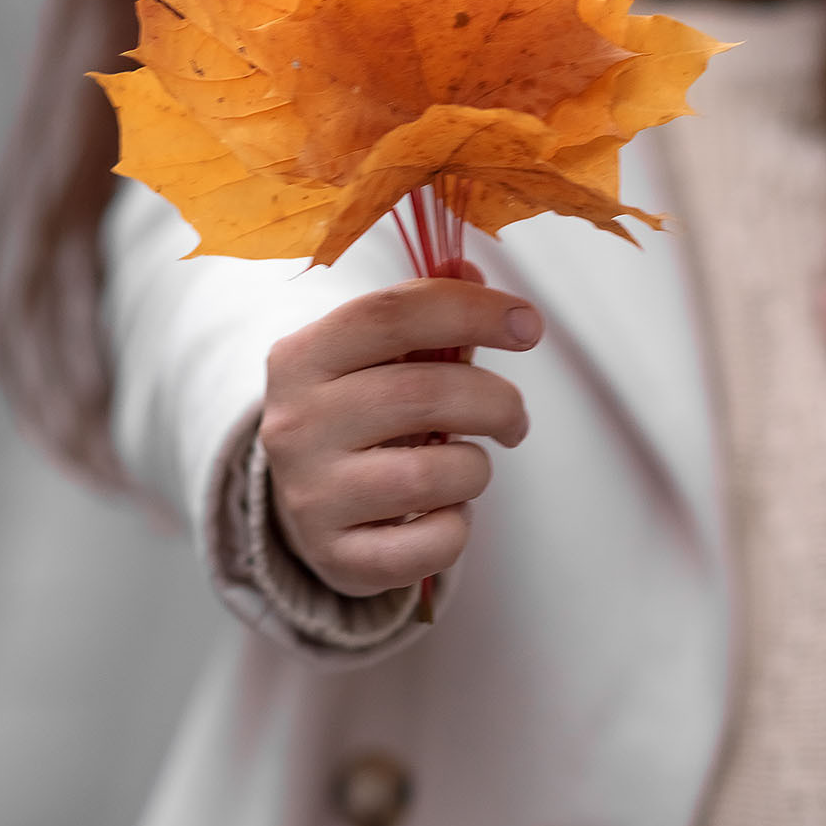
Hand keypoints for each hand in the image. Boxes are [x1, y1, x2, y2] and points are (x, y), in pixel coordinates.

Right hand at [259, 272, 541, 597]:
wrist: (306, 507)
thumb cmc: (361, 414)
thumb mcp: (377, 356)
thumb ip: (424, 312)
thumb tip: (470, 268)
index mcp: (303, 356)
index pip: (394, 313)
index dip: (473, 310)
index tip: (529, 324)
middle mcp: (296, 423)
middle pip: (425, 393)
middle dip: (496, 401)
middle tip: (514, 418)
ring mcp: (310, 495)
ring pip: (433, 474)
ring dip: (476, 467)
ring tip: (467, 466)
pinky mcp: (336, 556)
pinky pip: (433, 542)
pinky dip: (458, 527)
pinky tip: (444, 512)